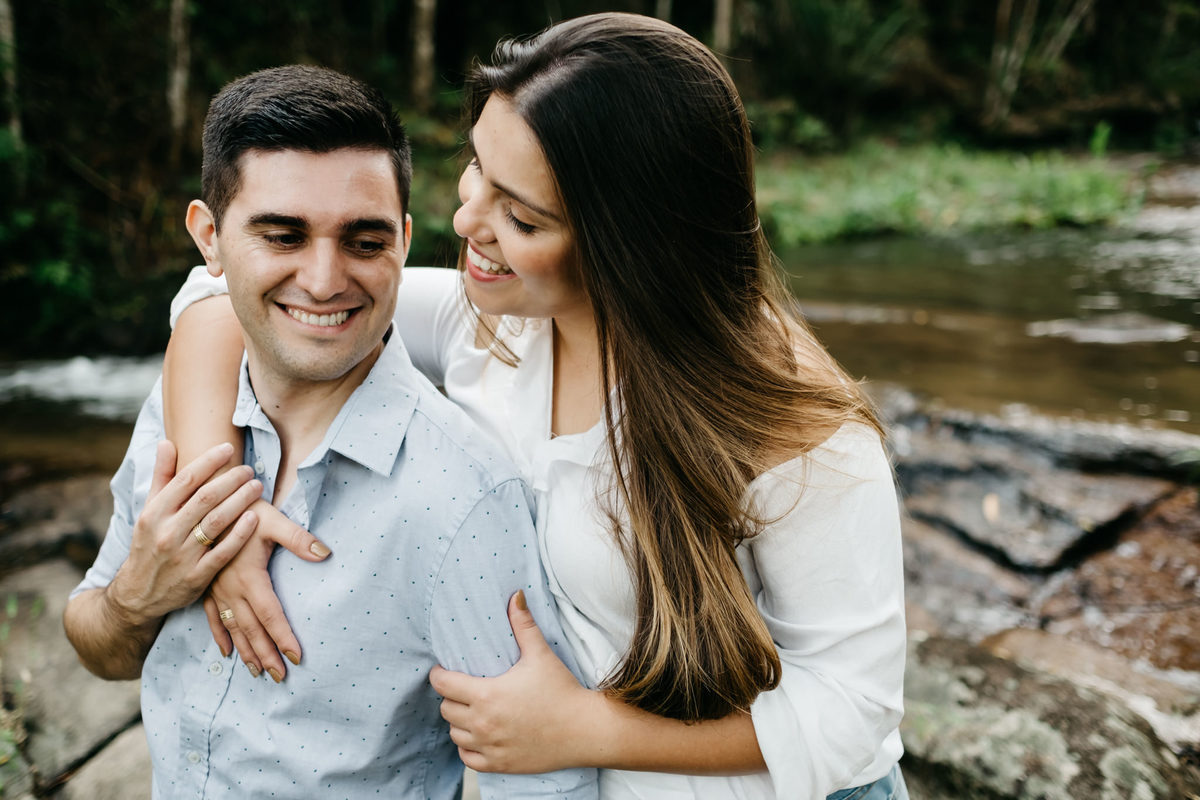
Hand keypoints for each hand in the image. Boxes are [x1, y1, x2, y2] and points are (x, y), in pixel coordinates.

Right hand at [106, 441, 259, 626]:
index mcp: (154, 514)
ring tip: (257, 487)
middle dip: (230, 480)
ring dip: (240, 501)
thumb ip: (161, 478)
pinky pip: (222, 552)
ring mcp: (181, 556)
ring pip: (216, 522)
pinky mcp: (196, 577)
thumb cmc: (149, 544)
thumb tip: (167, 443)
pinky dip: (239, 534)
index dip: (208, 461)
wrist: (138, 595)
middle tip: (249, 469)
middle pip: (205, 499)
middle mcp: (166, 533)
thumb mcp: (149, 512)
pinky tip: (255, 518)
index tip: (228, 448)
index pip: (185, 480)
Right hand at [202, 499, 330, 681]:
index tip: (296, 658)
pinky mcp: (206, 585)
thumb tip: (325, 553)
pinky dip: (220, 635)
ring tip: (257, 672)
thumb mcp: (273, 520)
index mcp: (249, 577)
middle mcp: (230, 589)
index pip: (271, 615)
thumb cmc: (244, 508)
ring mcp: (216, 589)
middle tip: (278, 677)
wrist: (206, 500)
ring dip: (246, 651)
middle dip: (266, 654)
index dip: (283, 638)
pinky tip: (226, 651)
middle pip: (252, 629)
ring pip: (232, 628)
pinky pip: (211, 617)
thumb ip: (298, 538)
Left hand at [429, 591, 599, 773]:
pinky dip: (468, 746)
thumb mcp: (540, 654)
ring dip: (459, 722)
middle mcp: (483, 723)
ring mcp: (489, 747)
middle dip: (451, 696)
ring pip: (454, 734)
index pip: (443, 685)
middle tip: (464, 688)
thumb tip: (515, 595)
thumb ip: (523, 624)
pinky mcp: (499, 764)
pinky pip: (467, 758)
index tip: (444, 670)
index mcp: (487, 695)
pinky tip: (479, 735)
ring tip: (472, 710)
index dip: (439, 675)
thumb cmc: (562, 691)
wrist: (584, 730)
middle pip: (446, 709)